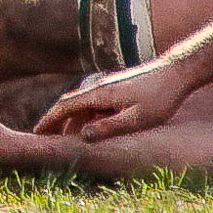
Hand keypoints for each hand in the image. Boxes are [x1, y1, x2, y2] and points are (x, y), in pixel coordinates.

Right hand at [31, 58, 195, 141]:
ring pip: (83, 106)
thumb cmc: (159, 97)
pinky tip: (90, 130)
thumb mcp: (136, 119)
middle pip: (70, 105)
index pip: (65, 106)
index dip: (49, 120)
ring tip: (64, 140)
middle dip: (56, 122)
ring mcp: (108, 88)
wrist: (176, 73)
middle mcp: (99, 88)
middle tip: (44, 140)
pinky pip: (95, 105)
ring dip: (72, 122)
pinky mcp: (117, 90)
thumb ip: (109, 128)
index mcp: (99, 93)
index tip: (36, 133)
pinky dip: (87, 117)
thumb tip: (83, 136)